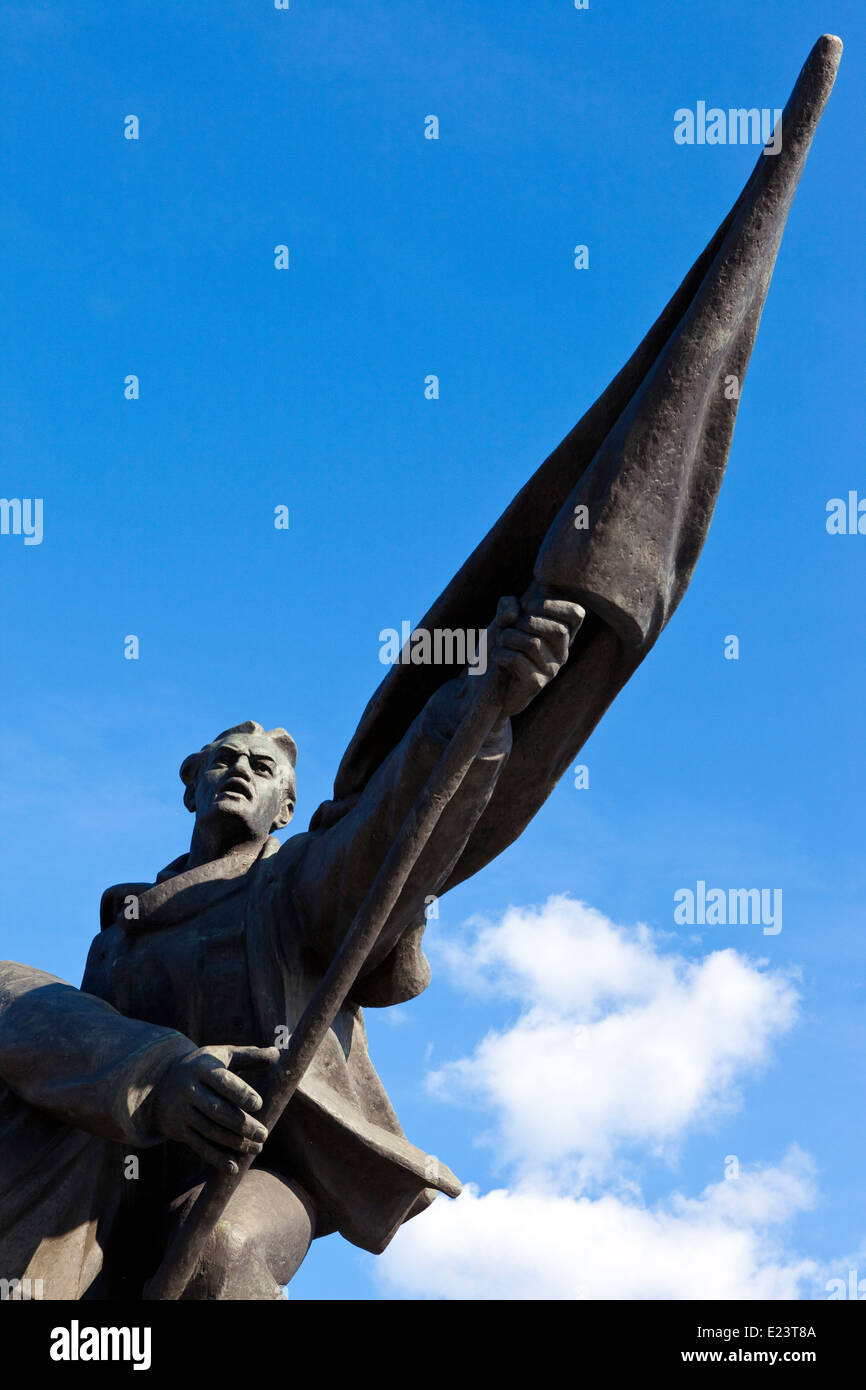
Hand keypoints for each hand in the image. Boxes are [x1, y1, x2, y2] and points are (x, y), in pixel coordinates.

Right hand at [149, 1044, 279, 1173]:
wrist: (159, 1083)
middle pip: (217, 1110)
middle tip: (264, 1134)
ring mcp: (181, 1111)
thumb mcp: (222, 1055)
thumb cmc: (203, 1068)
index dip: (240, 1093)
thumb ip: (249, 1055)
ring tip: (257, 1148)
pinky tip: (233, 1167)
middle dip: (242, 1125)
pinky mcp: (177, 1130)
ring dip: (234, 1143)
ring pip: (210, 1131)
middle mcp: (189, 1089)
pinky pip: (198, 1146)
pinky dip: (216, 1158)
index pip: (222, 1081)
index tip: (259, 1104)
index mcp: (202, 1067)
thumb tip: (277, 1053)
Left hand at [489, 589, 584, 718]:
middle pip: (558, 631)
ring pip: (533, 644)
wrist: (484, 684)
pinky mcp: (535, 684)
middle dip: (527, 621)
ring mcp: (550, 670)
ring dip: (508, 637)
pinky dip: (501, 653)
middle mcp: (561, 653)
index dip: (551, 604)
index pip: (576, 614)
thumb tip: (515, 612)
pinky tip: (497, 657)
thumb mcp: (503, 619)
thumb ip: (509, 607)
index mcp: (561, 634)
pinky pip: (518, 659)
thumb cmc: (499, 647)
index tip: (527, 606)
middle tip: (509, 628)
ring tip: (500, 642)